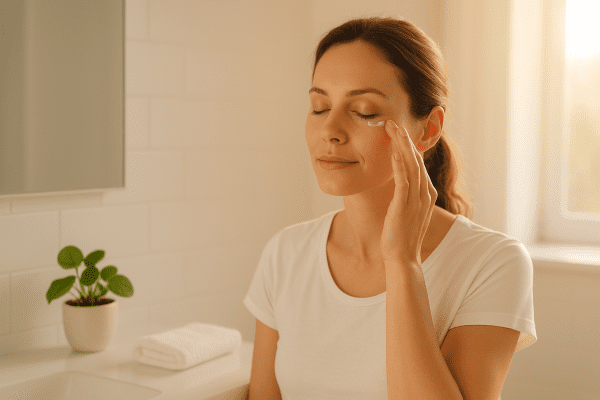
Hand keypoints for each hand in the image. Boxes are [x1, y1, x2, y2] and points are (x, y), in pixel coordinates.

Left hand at [380, 120, 437, 266]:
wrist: (402, 258)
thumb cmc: (401, 237)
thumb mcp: (406, 212)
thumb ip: (406, 197)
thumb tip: (399, 186)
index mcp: (427, 194)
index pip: (419, 164)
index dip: (409, 146)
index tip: (398, 132)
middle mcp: (425, 194)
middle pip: (417, 159)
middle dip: (405, 139)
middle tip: (393, 123)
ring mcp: (417, 199)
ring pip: (412, 165)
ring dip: (401, 145)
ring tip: (392, 129)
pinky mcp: (405, 205)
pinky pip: (404, 179)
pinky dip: (399, 163)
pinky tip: (392, 151)